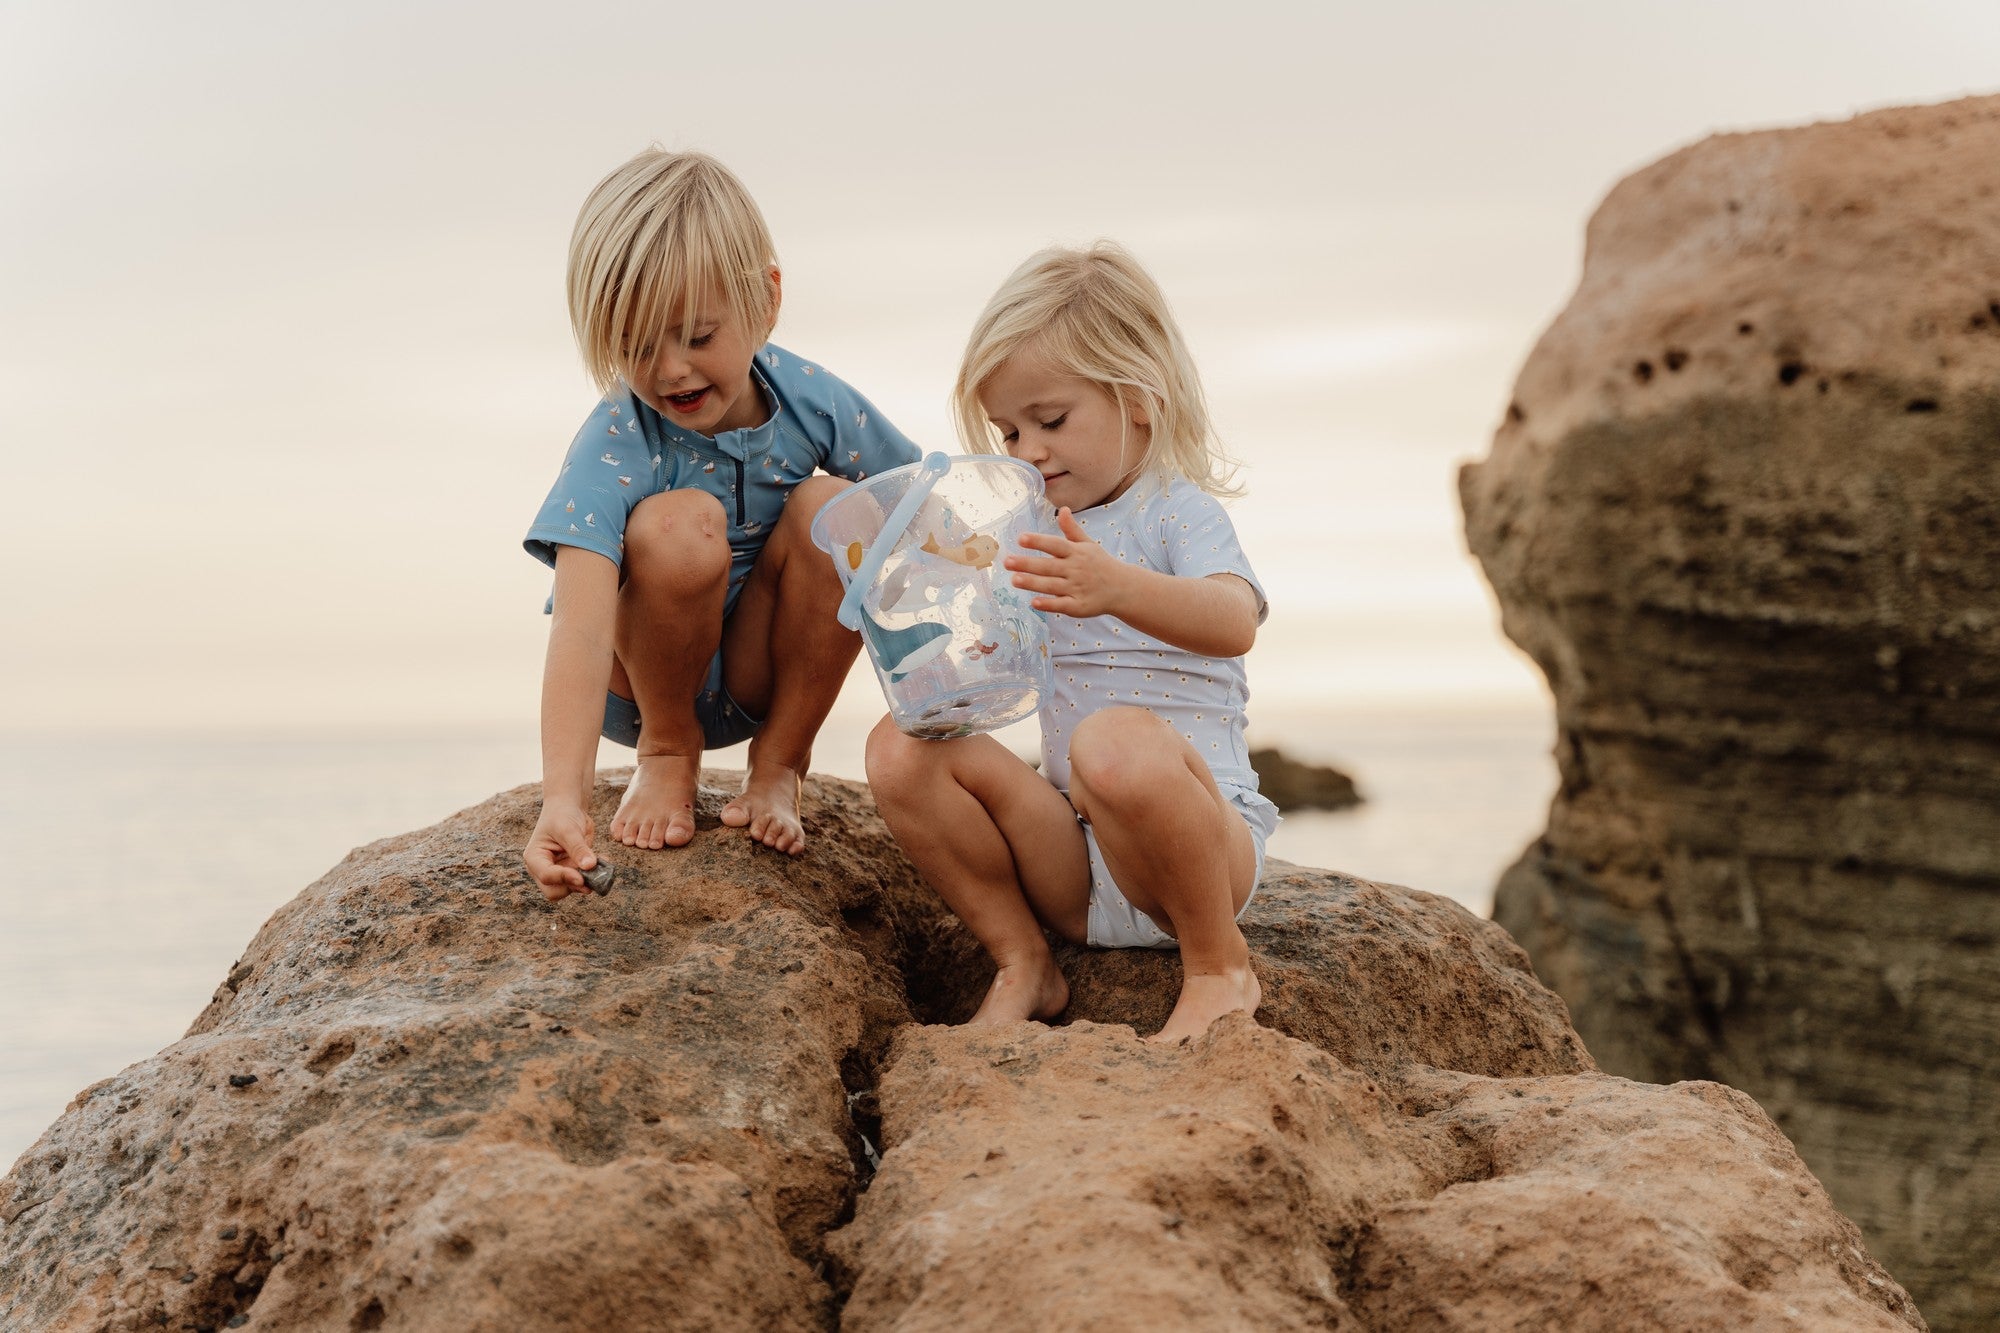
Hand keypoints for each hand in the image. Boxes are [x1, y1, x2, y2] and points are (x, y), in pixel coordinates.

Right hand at [524, 802, 597, 902]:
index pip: (546, 876)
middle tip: (591, 876)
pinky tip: (603, 862)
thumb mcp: (569, 829)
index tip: (581, 878)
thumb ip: (578, 848)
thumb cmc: (562, 815)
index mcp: (535, 858)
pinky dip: (594, 876)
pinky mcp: (572, 871)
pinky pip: (583, 881)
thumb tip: (589, 866)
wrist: (569, 808)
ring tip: (600, 865)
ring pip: (571, 889)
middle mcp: (543, 869)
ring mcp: (558, 872)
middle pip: (554, 891)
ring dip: (587, 881)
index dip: (564, 878)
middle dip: (573, 886)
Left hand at [1004, 508, 1132, 618]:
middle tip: (1007, 562)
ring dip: (1033, 583)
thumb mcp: (1088, 544)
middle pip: (1049, 566)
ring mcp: (1077, 588)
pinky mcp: (1079, 606)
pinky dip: (1048, 604)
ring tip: (1014, 579)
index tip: (1021, 538)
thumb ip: (1071, 529)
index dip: (1038, 541)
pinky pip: (1061, 605)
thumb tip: (1062, 508)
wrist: (1123, 588)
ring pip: (1052, 585)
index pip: (1055, 545)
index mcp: (1076, 552)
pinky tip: (1033, 602)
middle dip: (1027, 564)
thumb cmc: (1100, 564)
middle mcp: (1076, 569)